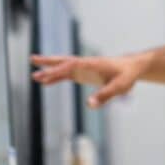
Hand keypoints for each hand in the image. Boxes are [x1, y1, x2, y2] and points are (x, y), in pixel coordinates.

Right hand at [32, 53, 146, 108]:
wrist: (132, 67)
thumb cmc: (126, 76)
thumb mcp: (119, 87)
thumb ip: (105, 95)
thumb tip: (89, 105)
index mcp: (92, 65)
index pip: (71, 67)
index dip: (58, 71)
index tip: (44, 75)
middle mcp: (85, 64)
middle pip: (64, 61)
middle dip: (48, 62)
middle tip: (32, 60)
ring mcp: (84, 68)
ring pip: (63, 67)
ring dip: (49, 69)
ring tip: (33, 73)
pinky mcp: (84, 73)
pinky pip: (67, 74)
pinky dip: (56, 76)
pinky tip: (47, 81)